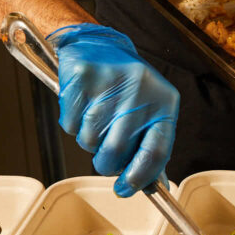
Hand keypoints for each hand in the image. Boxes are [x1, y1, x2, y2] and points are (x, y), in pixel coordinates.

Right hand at [48, 24, 178, 196]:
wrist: (98, 45)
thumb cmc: (127, 87)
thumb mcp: (150, 112)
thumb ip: (150, 147)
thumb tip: (151, 186)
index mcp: (165, 103)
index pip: (156, 151)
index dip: (139, 177)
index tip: (125, 190)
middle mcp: (141, 92)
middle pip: (116, 151)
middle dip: (106, 163)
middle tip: (104, 156)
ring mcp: (111, 83)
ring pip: (89, 140)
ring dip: (88, 140)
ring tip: (95, 119)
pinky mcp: (82, 77)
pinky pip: (70, 124)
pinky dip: (72, 124)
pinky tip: (82, 106)